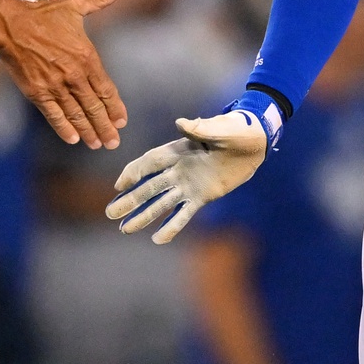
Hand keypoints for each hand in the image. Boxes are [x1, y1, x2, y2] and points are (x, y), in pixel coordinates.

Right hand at [0, 0, 127, 148]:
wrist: (8, 23)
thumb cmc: (42, 12)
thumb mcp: (75, 3)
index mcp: (86, 56)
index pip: (106, 89)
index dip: (114, 107)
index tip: (122, 121)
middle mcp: (73, 75)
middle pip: (93, 106)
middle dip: (105, 126)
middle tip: (113, 142)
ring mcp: (54, 85)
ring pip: (75, 114)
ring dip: (88, 131)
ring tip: (97, 144)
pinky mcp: (36, 92)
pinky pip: (52, 114)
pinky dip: (63, 128)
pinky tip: (72, 139)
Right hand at [105, 109, 268, 243]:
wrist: (254, 143)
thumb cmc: (236, 131)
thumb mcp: (221, 129)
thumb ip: (201, 129)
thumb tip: (181, 123)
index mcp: (179, 150)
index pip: (150, 163)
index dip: (134, 173)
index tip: (118, 186)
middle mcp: (178, 170)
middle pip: (149, 187)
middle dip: (130, 200)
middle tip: (110, 213)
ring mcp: (188, 185)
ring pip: (161, 203)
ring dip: (143, 216)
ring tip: (124, 229)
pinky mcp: (201, 197)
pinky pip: (183, 214)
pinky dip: (171, 227)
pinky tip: (157, 239)